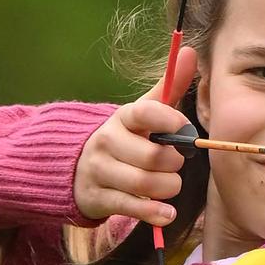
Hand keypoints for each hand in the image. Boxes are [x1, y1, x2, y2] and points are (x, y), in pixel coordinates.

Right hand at [74, 46, 197, 226]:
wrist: (74, 166)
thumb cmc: (123, 139)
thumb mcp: (141, 113)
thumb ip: (168, 87)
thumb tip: (191, 52)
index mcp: (122, 118)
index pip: (146, 113)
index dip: (170, 121)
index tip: (184, 130)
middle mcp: (108, 142)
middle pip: (153, 157)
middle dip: (174, 164)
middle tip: (176, 164)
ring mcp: (100, 171)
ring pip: (145, 184)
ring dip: (168, 188)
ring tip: (170, 186)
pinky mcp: (98, 198)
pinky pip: (132, 208)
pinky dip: (154, 213)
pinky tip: (167, 213)